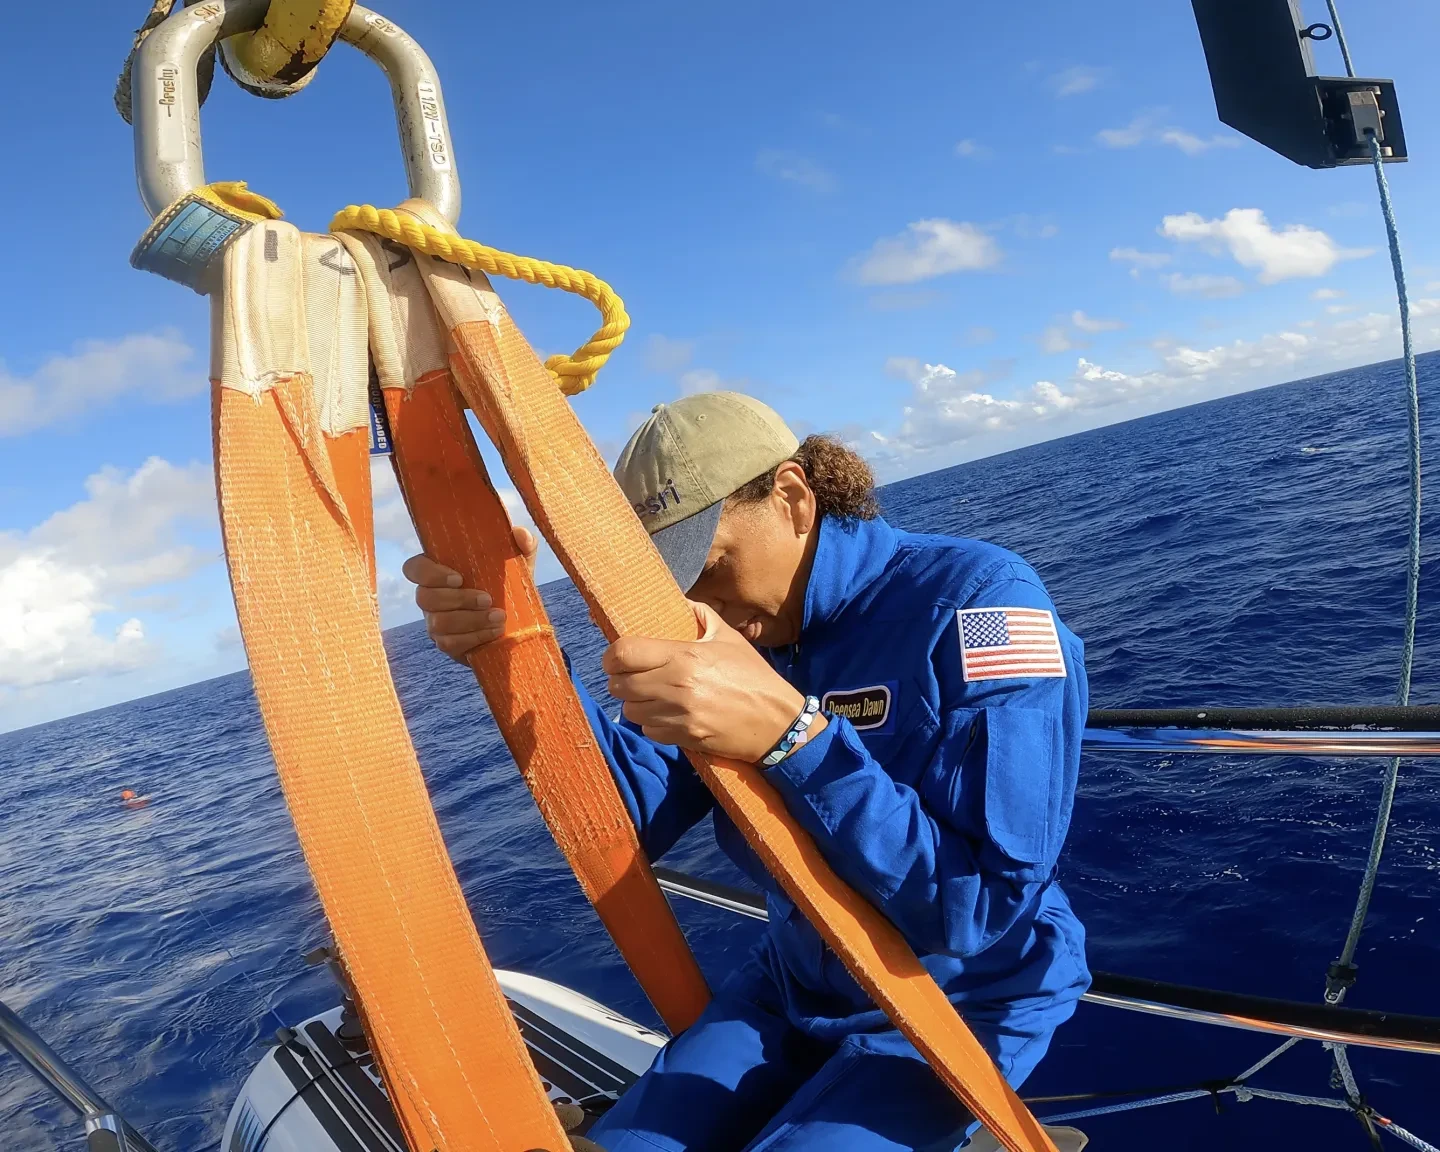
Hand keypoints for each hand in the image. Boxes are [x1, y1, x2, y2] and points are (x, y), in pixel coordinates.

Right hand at [402, 525, 536, 662]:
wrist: (519, 625)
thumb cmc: (509, 587)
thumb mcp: (519, 566)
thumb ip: (523, 546)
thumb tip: (520, 533)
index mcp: (439, 571)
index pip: (414, 568)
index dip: (428, 573)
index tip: (458, 578)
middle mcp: (431, 596)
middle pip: (423, 597)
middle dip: (458, 599)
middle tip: (488, 599)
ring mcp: (435, 622)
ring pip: (438, 622)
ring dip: (471, 620)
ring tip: (499, 617)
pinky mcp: (446, 644)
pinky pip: (450, 643)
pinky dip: (475, 637)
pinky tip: (495, 632)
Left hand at [602, 602, 826, 762]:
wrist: (776, 723)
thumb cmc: (753, 676)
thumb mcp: (729, 638)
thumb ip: (701, 615)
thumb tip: (679, 601)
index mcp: (684, 656)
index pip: (624, 653)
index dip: (612, 656)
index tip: (616, 657)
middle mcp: (676, 686)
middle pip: (619, 684)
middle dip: (620, 679)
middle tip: (631, 676)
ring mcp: (678, 716)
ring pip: (630, 710)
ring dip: (635, 703)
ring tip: (651, 695)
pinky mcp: (683, 738)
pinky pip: (648, 730)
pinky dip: (651, 723)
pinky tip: (667, 714)